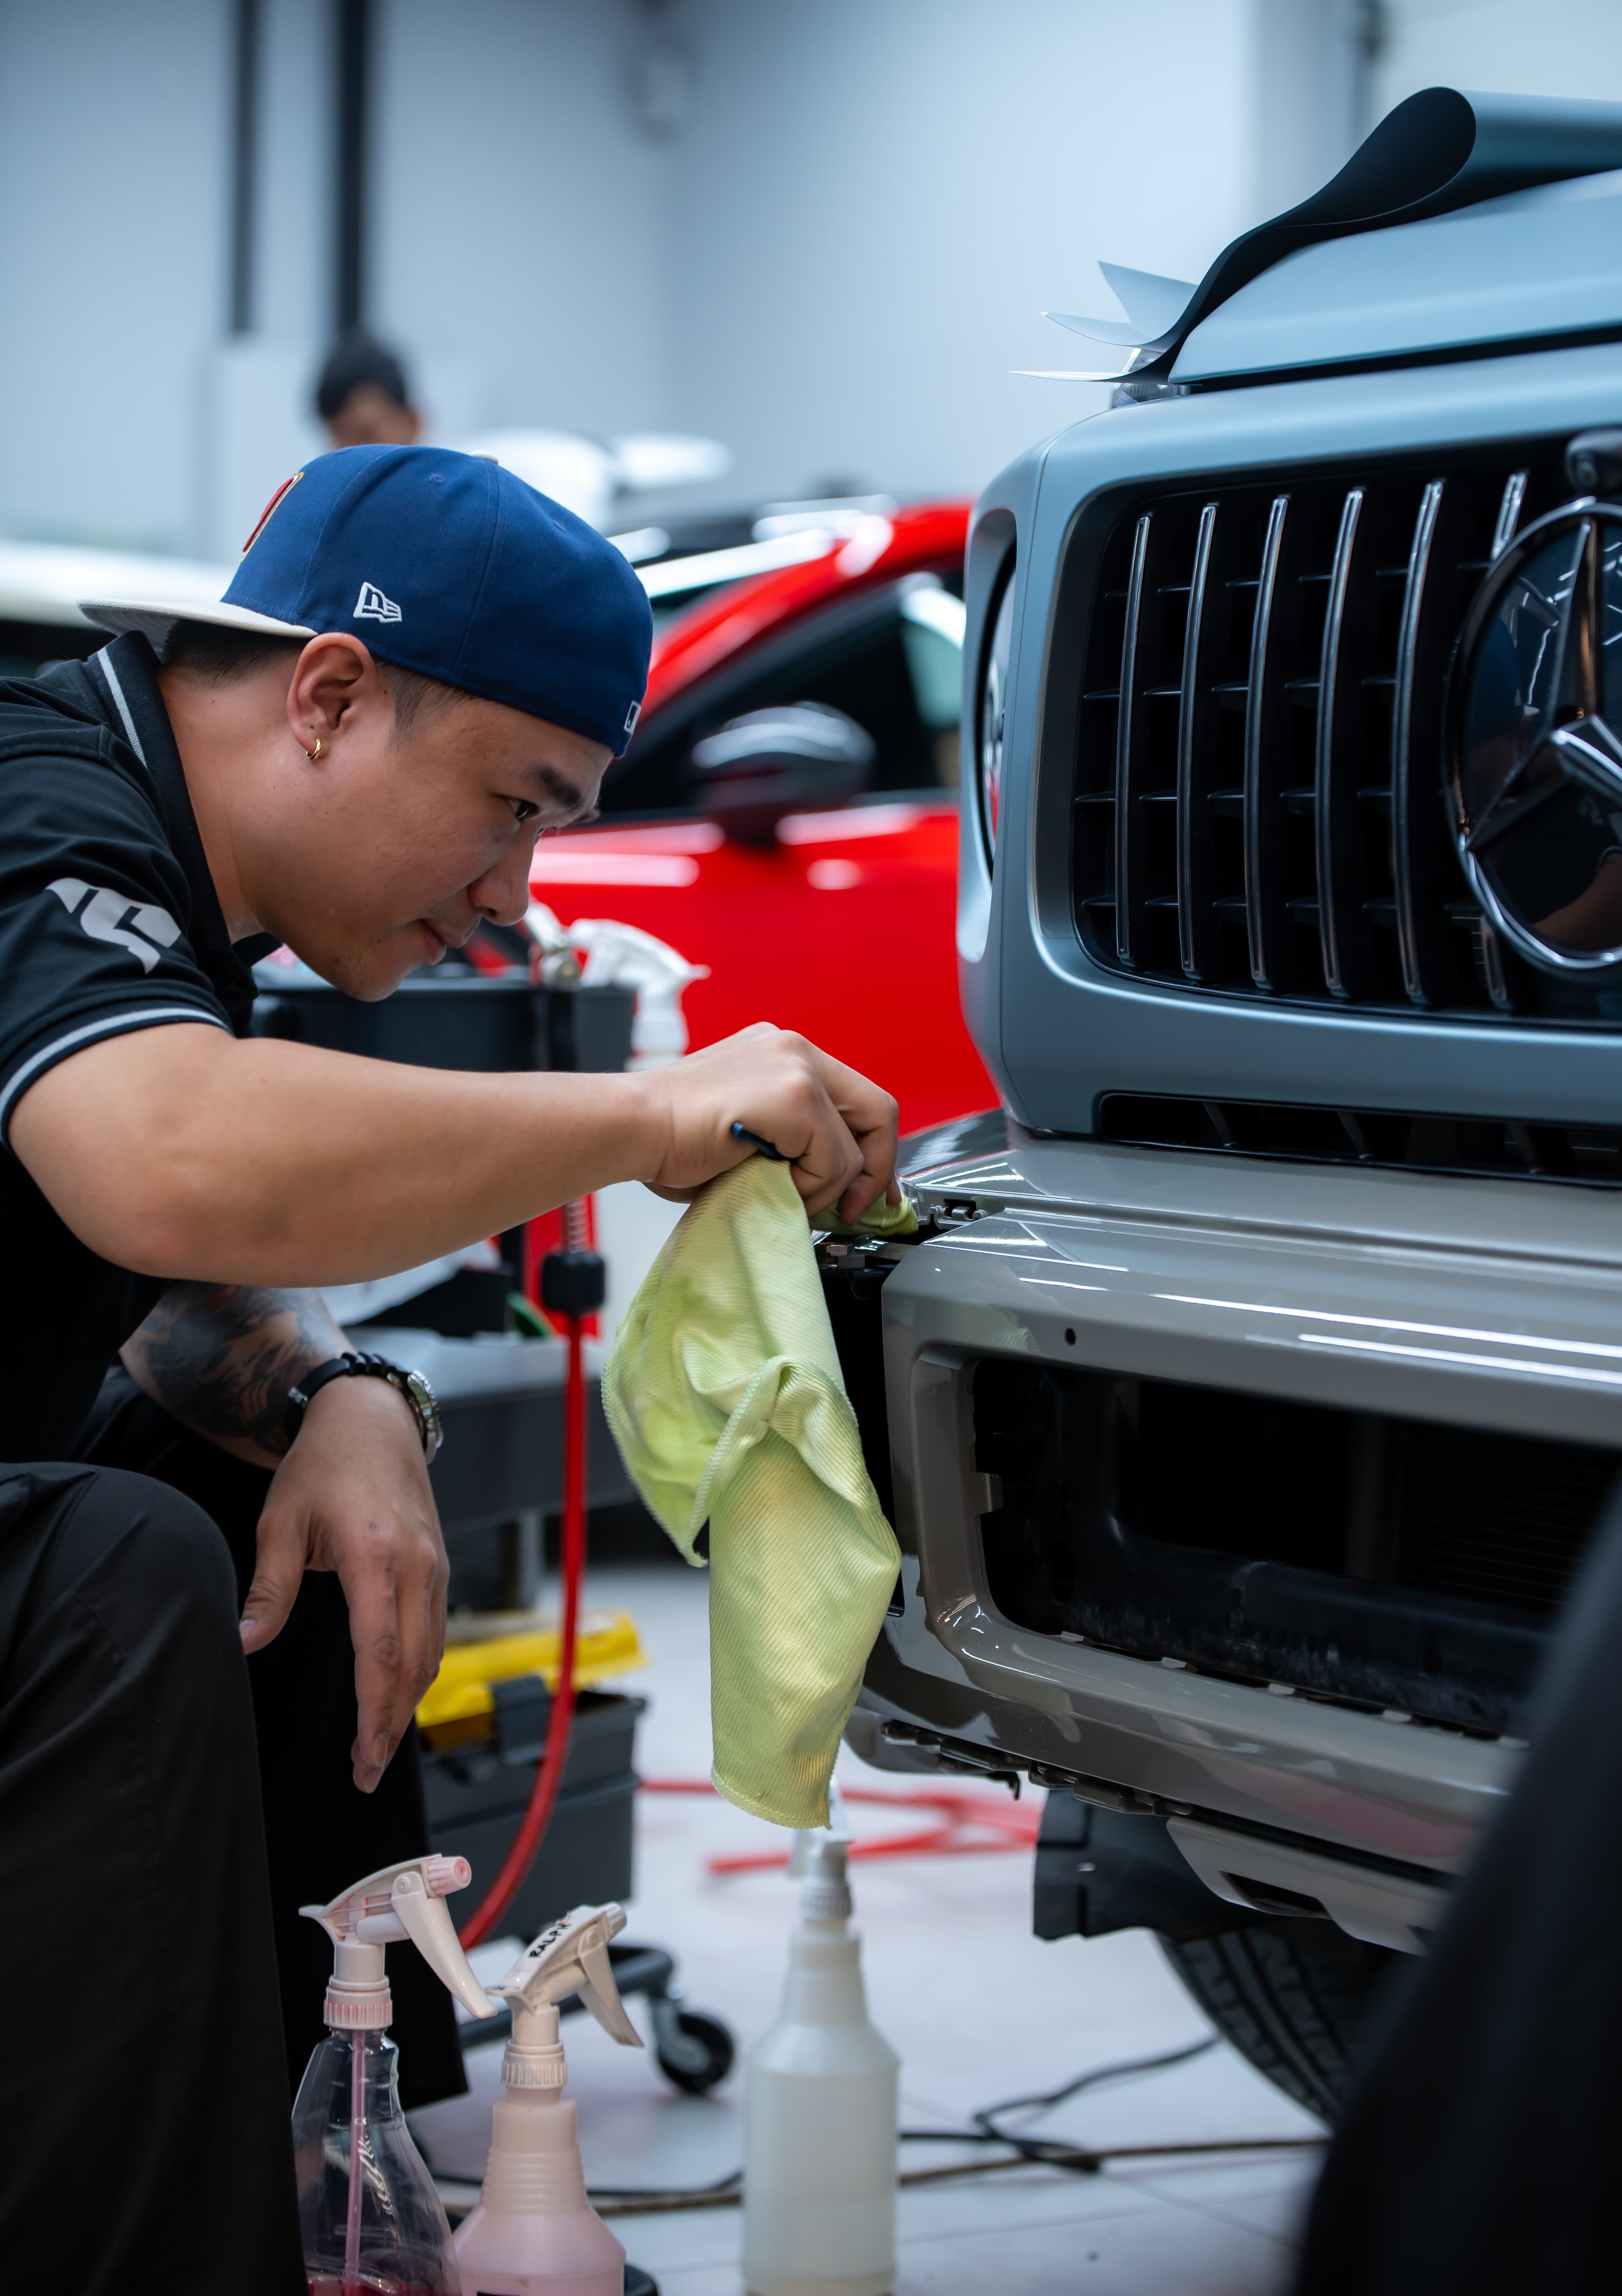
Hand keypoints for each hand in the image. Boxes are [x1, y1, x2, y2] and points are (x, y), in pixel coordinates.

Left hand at [238, 1373, 447, 1791]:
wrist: (371, 1419)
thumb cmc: (323, 1465)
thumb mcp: (282, 1521)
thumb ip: (269, 1586)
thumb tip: (245, 1641)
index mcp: (375, 1557)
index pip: (379, 1653)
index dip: (372, 1713)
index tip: (363, 1757)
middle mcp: (416, 1566)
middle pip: (412, 1666)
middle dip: (392, 1725)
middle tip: (367, 1772)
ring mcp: (435, 1566)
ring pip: (430, 1653)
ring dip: (407, 1703)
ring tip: (378, 1745)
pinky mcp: (439, 1565)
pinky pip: (435, 1631)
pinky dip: (418, 1670)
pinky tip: (397, 1692)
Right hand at [643, 1023, 899, 1223]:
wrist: (632, 1127)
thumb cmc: (668, 1136)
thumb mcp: (746, 1129)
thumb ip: (789, 1141)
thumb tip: (831, 1185)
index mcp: (782, 1053)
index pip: (855, 1098)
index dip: (872, 1149)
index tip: (864, 1189)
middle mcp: (795, 1049)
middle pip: (877, 1110)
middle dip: (875, 1170)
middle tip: (853, 1209)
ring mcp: (798, 1067)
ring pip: (853, 1147)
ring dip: (822, 1188)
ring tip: (779, 1193)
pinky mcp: (796, 1095)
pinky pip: (833, 1161)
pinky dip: (810, 1188)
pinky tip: (769, 1183)